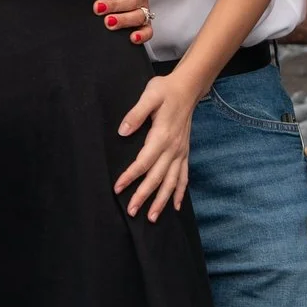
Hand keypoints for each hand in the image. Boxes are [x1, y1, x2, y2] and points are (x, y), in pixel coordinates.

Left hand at [93, 0, 154, 46]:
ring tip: (108, 23)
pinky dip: (142, 35)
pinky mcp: (142, 28)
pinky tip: (132, 38)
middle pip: (135, 0)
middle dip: (116, 4)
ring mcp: (142, 12)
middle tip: (98, 8)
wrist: (104, 5)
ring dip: (125, 20)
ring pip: (140, 16)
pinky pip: (149, 32)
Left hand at [113, 70, 201, 220]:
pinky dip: (179, 193)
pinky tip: (175, 206)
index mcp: (162, 136)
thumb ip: (135, 114)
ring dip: (162, 201)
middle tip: (131, 211)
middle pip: (157, 177)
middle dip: (144, 196)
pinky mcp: (184, 153)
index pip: (144, 161)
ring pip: (171, 182)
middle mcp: (173, 148)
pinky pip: (184, 177)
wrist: (188, 88)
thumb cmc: (165, 90)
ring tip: (152, 218)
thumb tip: (122, 131)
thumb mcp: (149, 95)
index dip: (130, 176)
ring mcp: (181, 152)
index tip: (118, 188)